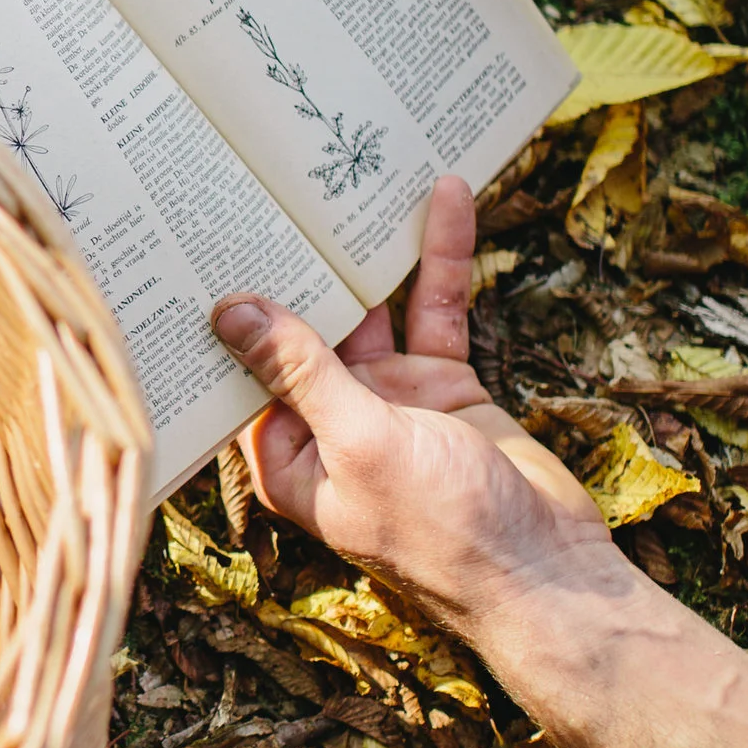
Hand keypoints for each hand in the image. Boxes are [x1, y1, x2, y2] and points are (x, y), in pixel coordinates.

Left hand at [211, 178, 618, 636]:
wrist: (547, 573)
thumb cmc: (442, 530)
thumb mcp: (359, 442)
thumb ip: (302, 373)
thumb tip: (232, 313)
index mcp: (289, 456)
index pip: (242, 374)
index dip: (224, 314)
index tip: (199, 241)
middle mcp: (332, 426)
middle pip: (302, 333)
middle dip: (293, 266)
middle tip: (265, 180)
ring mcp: (391, 404)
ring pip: (371, 311)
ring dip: (365, 253)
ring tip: (347, 174)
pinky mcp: (446, 387)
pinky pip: (436, 311)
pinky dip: (441, 258)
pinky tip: (444, 198)